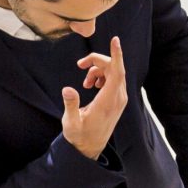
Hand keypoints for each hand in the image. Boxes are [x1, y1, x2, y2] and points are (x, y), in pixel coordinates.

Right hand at [61, 37, 129, 159]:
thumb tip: (68, 89)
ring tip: (85, 82)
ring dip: (98, 70)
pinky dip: (102, 76)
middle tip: (79, 64)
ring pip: (114, 73)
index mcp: (108, 102)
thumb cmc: (79, 136)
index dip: (116, 55)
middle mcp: (118, 99)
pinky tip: (92, 84)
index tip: (115, 40)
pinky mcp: (118, 100)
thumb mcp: (70, 123)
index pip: (116, 73)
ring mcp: (120, 99)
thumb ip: (70, 105)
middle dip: (97, 61)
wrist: (90, 147)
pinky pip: (114, 79)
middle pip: (114, 68)